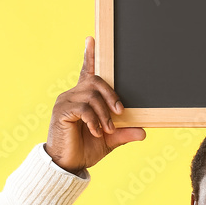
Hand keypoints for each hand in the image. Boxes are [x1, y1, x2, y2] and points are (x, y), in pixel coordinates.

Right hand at [44, 36, 144, 173]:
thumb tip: (144, 131)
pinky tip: (97, 132)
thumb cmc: (85, 149)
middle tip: (120, 112)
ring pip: (91, 95)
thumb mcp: (109, 140)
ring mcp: (65, 101)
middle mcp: (73, 94)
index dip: (89, 55)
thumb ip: (124, 133)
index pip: (86, 71)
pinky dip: (94, 120)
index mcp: (83, 97)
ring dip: (104, 113)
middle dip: (112, 95)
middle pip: (96, 80)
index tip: (91, 39)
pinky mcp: (61, 111)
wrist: (67, 165)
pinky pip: (83, 108)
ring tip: (107, 129)